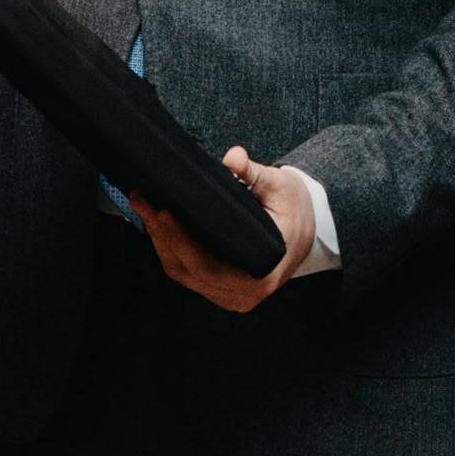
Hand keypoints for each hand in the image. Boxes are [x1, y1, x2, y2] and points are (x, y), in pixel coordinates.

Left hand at [130, 147, 313, 312]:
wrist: (311, 231)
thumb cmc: (296, 210)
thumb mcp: (281, 187)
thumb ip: (255, 174)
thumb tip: (233, 158)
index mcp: (261, 274)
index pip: (208, 265)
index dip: (181, 241)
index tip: (163, 212)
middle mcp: (243, 294)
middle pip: (188, 270)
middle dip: (162, 235)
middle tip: (143, 202)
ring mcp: (231, 297)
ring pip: (183, 274)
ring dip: (161, 242)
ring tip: (145, 209)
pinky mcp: (222, 292)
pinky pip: (188, 275)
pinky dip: (171, 251)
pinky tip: (159, 227)